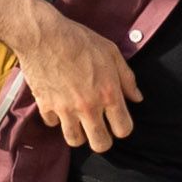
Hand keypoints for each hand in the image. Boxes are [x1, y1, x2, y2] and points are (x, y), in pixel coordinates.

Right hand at [7, 10, 136, 150]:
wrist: (44, 37)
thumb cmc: (81, 41)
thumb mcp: (112, 54)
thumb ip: (127, 79)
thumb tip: (137, 98)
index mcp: (109, 94)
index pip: (123, 129)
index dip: (123, 128)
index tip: (118, 123)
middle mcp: (88, 107)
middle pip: (100, 144)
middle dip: (103, 140)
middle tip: (100, 130)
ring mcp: (64, 109)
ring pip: (74, 140)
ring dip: (79, 134)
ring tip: (80, 122)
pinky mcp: (44, 106)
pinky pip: (52, 123)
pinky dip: (56, 119)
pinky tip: (60, 106)